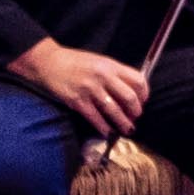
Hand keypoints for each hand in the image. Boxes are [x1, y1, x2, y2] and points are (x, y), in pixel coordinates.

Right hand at [9, 36, 149, 140]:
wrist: (49, 63)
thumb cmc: (75, 62)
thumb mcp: (99, 62)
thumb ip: (114, 74)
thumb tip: (131, 91)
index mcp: (111, 65)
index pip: (137, 80)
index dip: (144, 94)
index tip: (143, 102)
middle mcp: (103, 76)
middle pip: (129, 98)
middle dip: (136, 112)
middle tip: (135, 118)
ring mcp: (90, 89)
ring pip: (114, 111)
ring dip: (123, 123)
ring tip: (127, 130)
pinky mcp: (77, 101)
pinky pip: (95, 118)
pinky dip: (104, 127)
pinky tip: (107, 132)